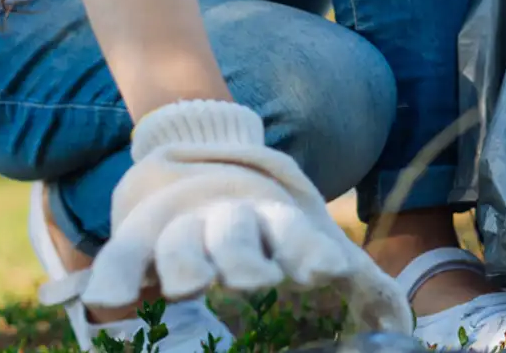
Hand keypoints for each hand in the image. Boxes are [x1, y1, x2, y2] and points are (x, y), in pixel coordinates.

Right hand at [82, 100, 409, 334]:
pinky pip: (121, 260)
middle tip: (254, 280)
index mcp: (275, 220)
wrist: (197, 177)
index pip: (294, 231)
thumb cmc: (270, 235)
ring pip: (180, 242)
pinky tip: (106, 301)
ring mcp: (180, 228)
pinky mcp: (137, 243)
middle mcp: (226, 219)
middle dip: (243, 255)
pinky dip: (113, 277)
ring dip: (184, 263)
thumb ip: (358, 289)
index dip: (307, 250)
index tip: (327, 271)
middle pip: (235, 232)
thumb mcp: (315, 251)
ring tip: (189, 288)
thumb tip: (400, 328)